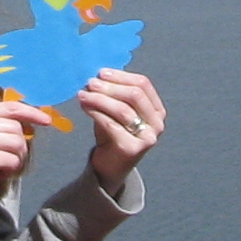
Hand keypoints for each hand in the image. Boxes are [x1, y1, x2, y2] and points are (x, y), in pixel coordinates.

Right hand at [0, 98, 55, 195]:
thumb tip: (30, 126)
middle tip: (6, 159)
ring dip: (15, 159)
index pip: (10, 107)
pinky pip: (14, 161)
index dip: (31, 112)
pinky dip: (10, 171)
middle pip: (17, 128)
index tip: (46, 121)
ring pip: (18, 144)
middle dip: (19, 146)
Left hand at [78, 68, 164, 190]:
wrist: (110, 168)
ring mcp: (147, 138)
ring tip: (83, 94)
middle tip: (90, 82)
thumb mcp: (116, 111)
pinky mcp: (132, 149)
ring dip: (100, 99)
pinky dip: (95, 112)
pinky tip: (84, 107)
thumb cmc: (113, 135)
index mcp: (157, 110)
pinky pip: (111, 124)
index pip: (143, 84)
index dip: (121, 76)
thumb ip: (113, 94)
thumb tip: (97, 74)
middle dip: (110, 86)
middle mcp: (157, 124)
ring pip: (123, 109)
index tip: (101, 72)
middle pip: (135, 95)